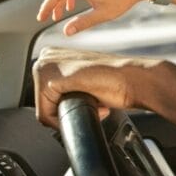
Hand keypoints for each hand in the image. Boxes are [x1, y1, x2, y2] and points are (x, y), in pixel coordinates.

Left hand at [34, 47, 163, 127]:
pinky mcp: (51, 79)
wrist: (133, 80)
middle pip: (42, 102)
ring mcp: (46, 65)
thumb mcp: (83, 82)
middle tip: (95, 103)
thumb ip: (67, 87)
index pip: (44, 95)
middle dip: (68, 110)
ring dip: (70, 114)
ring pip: (44, 110)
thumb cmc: (117, 81)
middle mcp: (45, 56)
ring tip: (93, 103)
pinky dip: (65, 120)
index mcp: (52, 54)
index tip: (90, 99)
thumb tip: (58, 103)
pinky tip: (90, 106)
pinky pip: (46, 115)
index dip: (68, 105)